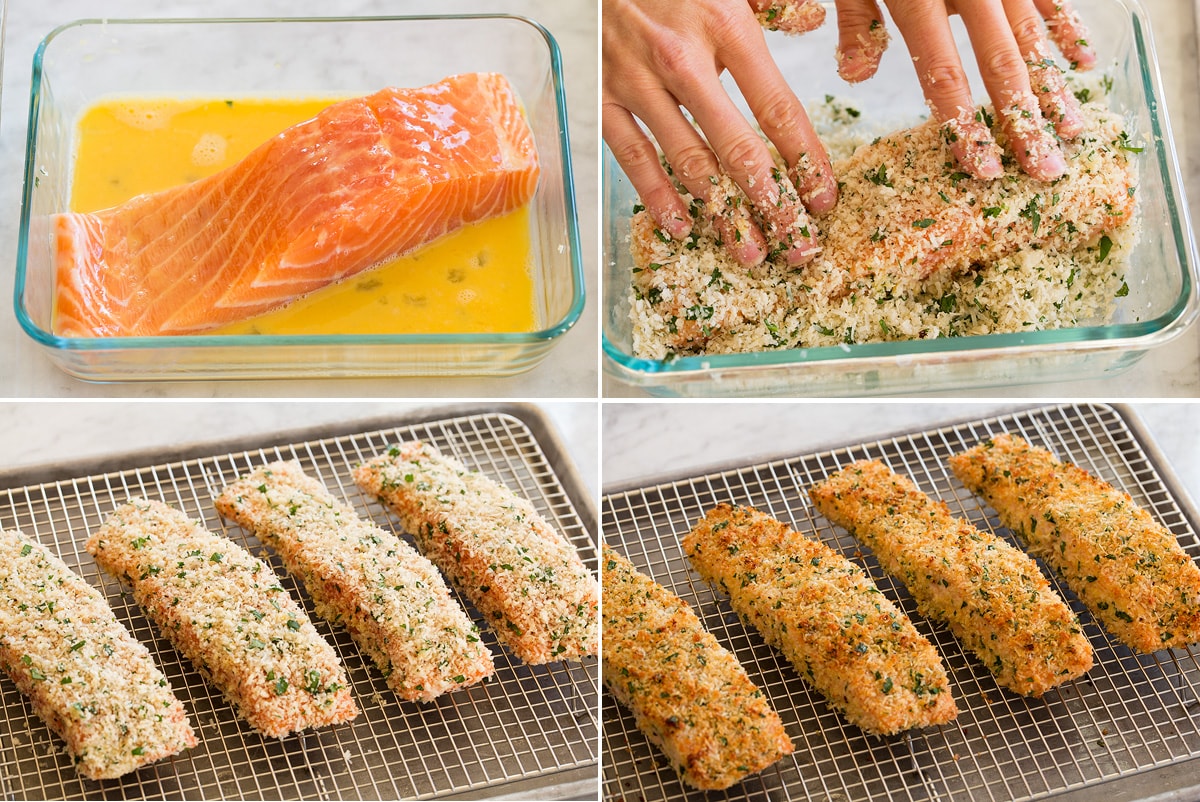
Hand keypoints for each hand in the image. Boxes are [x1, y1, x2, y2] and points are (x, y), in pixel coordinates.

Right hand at [603, 0, 835, 267]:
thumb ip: (772, 4)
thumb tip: (813, 19)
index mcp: (726, 26)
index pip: (777, 108)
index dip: (804, 160)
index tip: (822, 198)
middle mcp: (683, 60)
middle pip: (737, 148)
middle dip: (771, 204)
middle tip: (794, 242)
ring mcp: (638, 83)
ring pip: (689, 162)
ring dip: (722, 213)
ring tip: (748, 250)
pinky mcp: (602, 97)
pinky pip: (633, 158)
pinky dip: (658, 197)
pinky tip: (681, 226)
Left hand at [834, 0, 1095, 181]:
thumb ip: (855, 22)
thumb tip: (854, 78)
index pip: (944, 77)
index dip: (964, 127)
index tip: (981, 170)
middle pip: (1002, 65)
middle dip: (1025, 121)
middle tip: (1046, 169)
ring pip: (1034, 33)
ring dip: (1054, 85)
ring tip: (1074, 130)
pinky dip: (1067, 27)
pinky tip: (1084, 60)